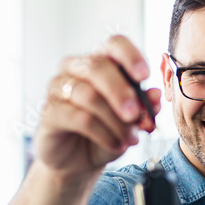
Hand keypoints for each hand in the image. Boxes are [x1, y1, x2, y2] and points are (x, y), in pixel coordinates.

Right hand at [35, 35, 161, 180]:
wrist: (78, 160)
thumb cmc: (105, 132)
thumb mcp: (131, 122)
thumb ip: (144, 107)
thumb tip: (156, 94)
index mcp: (100, 62)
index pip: (113, 44)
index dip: (130, 55)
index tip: (144, 76)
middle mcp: (75, 68)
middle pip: (97, 66)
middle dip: (121, 91)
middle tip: (136, 115)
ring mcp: (58, 88)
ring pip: (89, 96)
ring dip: (116, 121)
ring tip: (131, 139)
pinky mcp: (49, 113)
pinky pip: (79, 118)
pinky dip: (103, 134)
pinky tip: (117, 145)